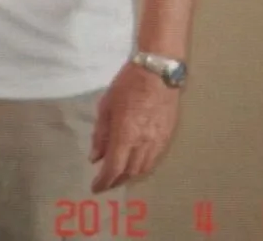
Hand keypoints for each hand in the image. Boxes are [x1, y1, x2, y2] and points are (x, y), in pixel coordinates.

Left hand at [89, 63, 179, 191]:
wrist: (158, 73)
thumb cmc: (127, 85)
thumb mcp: (106, 106)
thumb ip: (101, 134)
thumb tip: (95, 157)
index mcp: (125, 135)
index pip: (114, 167)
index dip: (104, 181)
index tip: (95, 188)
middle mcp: (144, 143)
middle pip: (130, 172)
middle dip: (116, 181)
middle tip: (105, 183)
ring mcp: (158, 141)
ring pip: (144, 169)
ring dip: (130, 176)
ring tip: (118, 176)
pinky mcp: (168, 137)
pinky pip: (154, 160)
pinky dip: (143, 167)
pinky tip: (135, 164)